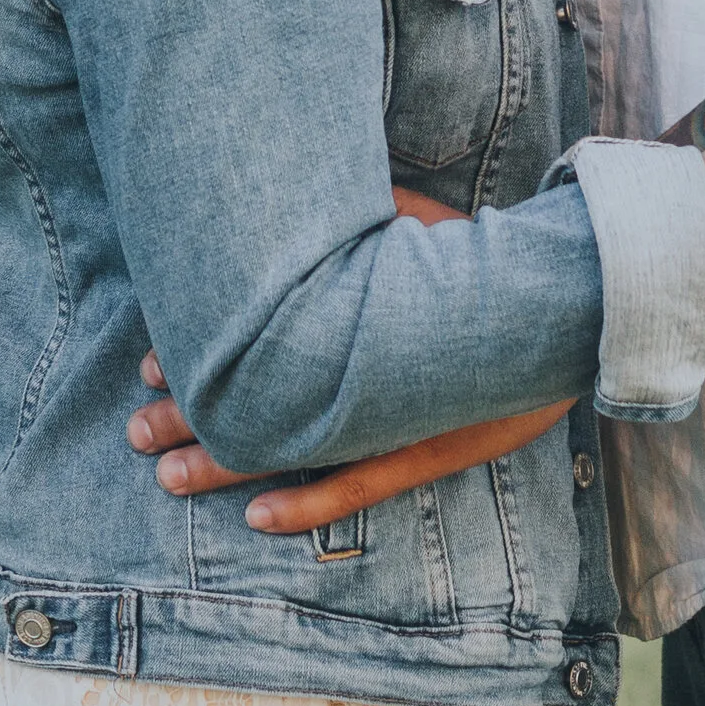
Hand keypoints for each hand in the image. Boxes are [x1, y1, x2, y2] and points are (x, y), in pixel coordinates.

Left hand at [125, 185, 572, 533]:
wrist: (570, 302)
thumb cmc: (483, 254)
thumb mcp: (414, 217)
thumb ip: (360, 213)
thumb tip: (293, 184)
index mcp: (351, 313)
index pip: (255, 342)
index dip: (199, 357)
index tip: (151, 360)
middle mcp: (367, 370)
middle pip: (260, 399)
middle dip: (191, 414)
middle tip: (134, 429)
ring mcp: (400, 416)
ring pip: (296, 451)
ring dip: (227, 466)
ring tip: (166, 476)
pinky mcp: (432, 450)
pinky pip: (360, 488)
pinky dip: (308, 506)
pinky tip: (260, 521)